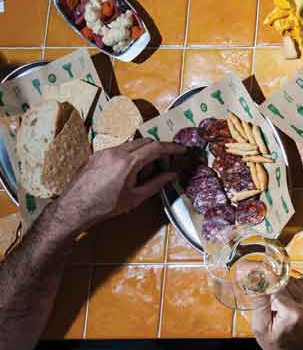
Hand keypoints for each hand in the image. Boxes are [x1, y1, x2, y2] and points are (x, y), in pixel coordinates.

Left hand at [51, 139, 186, 234]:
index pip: (156, 147)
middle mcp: (116, 152)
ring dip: (142, 152)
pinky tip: (126, 172)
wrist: (74, 208)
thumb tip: (172, 174)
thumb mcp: (135, 197)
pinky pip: (118, 149)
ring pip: (131, 144)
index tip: (181, 150)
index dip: (172, 148)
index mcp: (128, 162)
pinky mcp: (95, 155)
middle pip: (145, 141)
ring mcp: (104, 152)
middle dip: (157, 149)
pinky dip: (128, 155)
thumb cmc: (104, 206)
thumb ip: (156, 183)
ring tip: (143, 171)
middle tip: (163, 164)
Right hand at [251, 274, 302, 349]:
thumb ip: (259, 302)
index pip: (275, 286)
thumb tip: (255, 279)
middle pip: (286, 282)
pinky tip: (291, 302)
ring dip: (285, 289)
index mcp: (293, 313)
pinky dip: (295, 289)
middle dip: (276, 290)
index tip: (260, 290)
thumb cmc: (274, 341)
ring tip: (282, 307)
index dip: (265, 288)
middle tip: (273, 307)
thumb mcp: (260, 326)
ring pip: (294, 280)